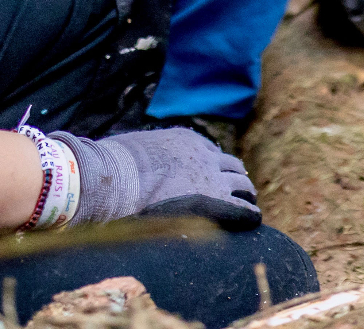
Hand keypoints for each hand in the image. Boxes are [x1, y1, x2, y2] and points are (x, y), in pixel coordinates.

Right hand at [52, 127, 260, 230]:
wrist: (110, 181)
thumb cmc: (110, 170)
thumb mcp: (132, 152)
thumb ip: (146, 157)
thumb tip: (132, 165)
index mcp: (186, 142)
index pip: (212, 153)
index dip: (217, 166)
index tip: (218, 175)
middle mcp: (204, 158)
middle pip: (232, 168)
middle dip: (236, 180)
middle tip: (239, 193)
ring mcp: (211, 180)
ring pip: (242, 186)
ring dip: (245, 196)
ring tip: (248, 205)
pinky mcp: (213, 203)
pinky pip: (242, 210)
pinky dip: (249, 215)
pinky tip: (253, 222)